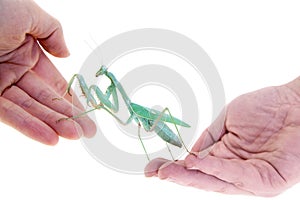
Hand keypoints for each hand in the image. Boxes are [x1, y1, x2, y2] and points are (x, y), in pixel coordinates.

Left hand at [0, 0, 95, 144]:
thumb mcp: (29, 14)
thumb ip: (53, 33)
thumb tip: (67, 54)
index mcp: (27, 52)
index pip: (54, 81)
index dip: (70, 97)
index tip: (85, 112)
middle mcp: (15, 71)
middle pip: (45, 99)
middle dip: (67, 116)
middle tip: (87, 132)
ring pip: (30, 109)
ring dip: (53, 124)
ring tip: (73, 136)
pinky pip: (8, 114)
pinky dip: (28, 126)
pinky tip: (49, 137)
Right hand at [145, 77, 299, 196]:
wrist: (296, 103)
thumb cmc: (266, 108)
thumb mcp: (227, 121)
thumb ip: (208, 138)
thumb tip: (187, 152)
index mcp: (225, 157)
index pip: (195, 166)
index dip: (174, 167)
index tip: (152, 167)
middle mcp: (234, 171)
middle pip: (202, 178)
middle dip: (176, 176)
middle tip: (155, 173)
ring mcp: (249, 177)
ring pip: (215, 181)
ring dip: (190, 176)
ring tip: (168, 172)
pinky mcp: (265, 181)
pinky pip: (235, 177)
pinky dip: (214, 169)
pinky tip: (195, 164)